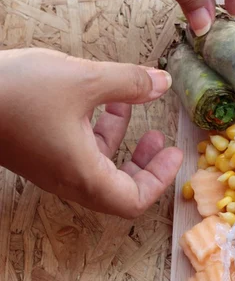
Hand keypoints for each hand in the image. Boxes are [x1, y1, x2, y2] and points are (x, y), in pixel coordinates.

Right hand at [0, 49, 182, 217]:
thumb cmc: (15, 91)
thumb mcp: (83, 80)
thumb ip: (128, 82)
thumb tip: (162, 82)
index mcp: (82, 175)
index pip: (132, 200)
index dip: (160, 180)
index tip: (174, 154)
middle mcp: (67, 178)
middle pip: (119, 187)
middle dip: (145, 163)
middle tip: (161, 140)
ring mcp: (50, 165)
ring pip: (98, 164)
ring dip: (121, 138)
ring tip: (132, 104)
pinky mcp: (37, 149)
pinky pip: (77, 148)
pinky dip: (97, 126)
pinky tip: (102, 96)